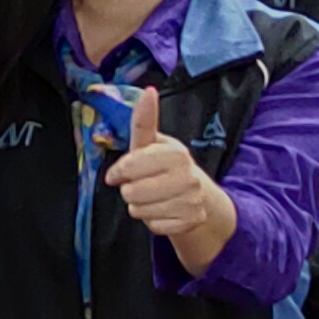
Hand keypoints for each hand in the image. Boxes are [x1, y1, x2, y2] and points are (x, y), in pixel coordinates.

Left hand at [103, 86, 232, 250]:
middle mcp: (188, 176)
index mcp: (176, 153)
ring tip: (152, 198)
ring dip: (139, 207)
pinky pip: (154, 227)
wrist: (200, 196)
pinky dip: (153, 221)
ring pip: (140, 211)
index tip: (118, 174)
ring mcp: (192, 201)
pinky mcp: (191, 222)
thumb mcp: (153, 144)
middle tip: (141, 185)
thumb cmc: (166, 166)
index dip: (119, 171)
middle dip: (129, 190)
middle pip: (132, 192)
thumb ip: (144, 122)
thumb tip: (149, 91)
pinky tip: (163, 211)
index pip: (130, 166)